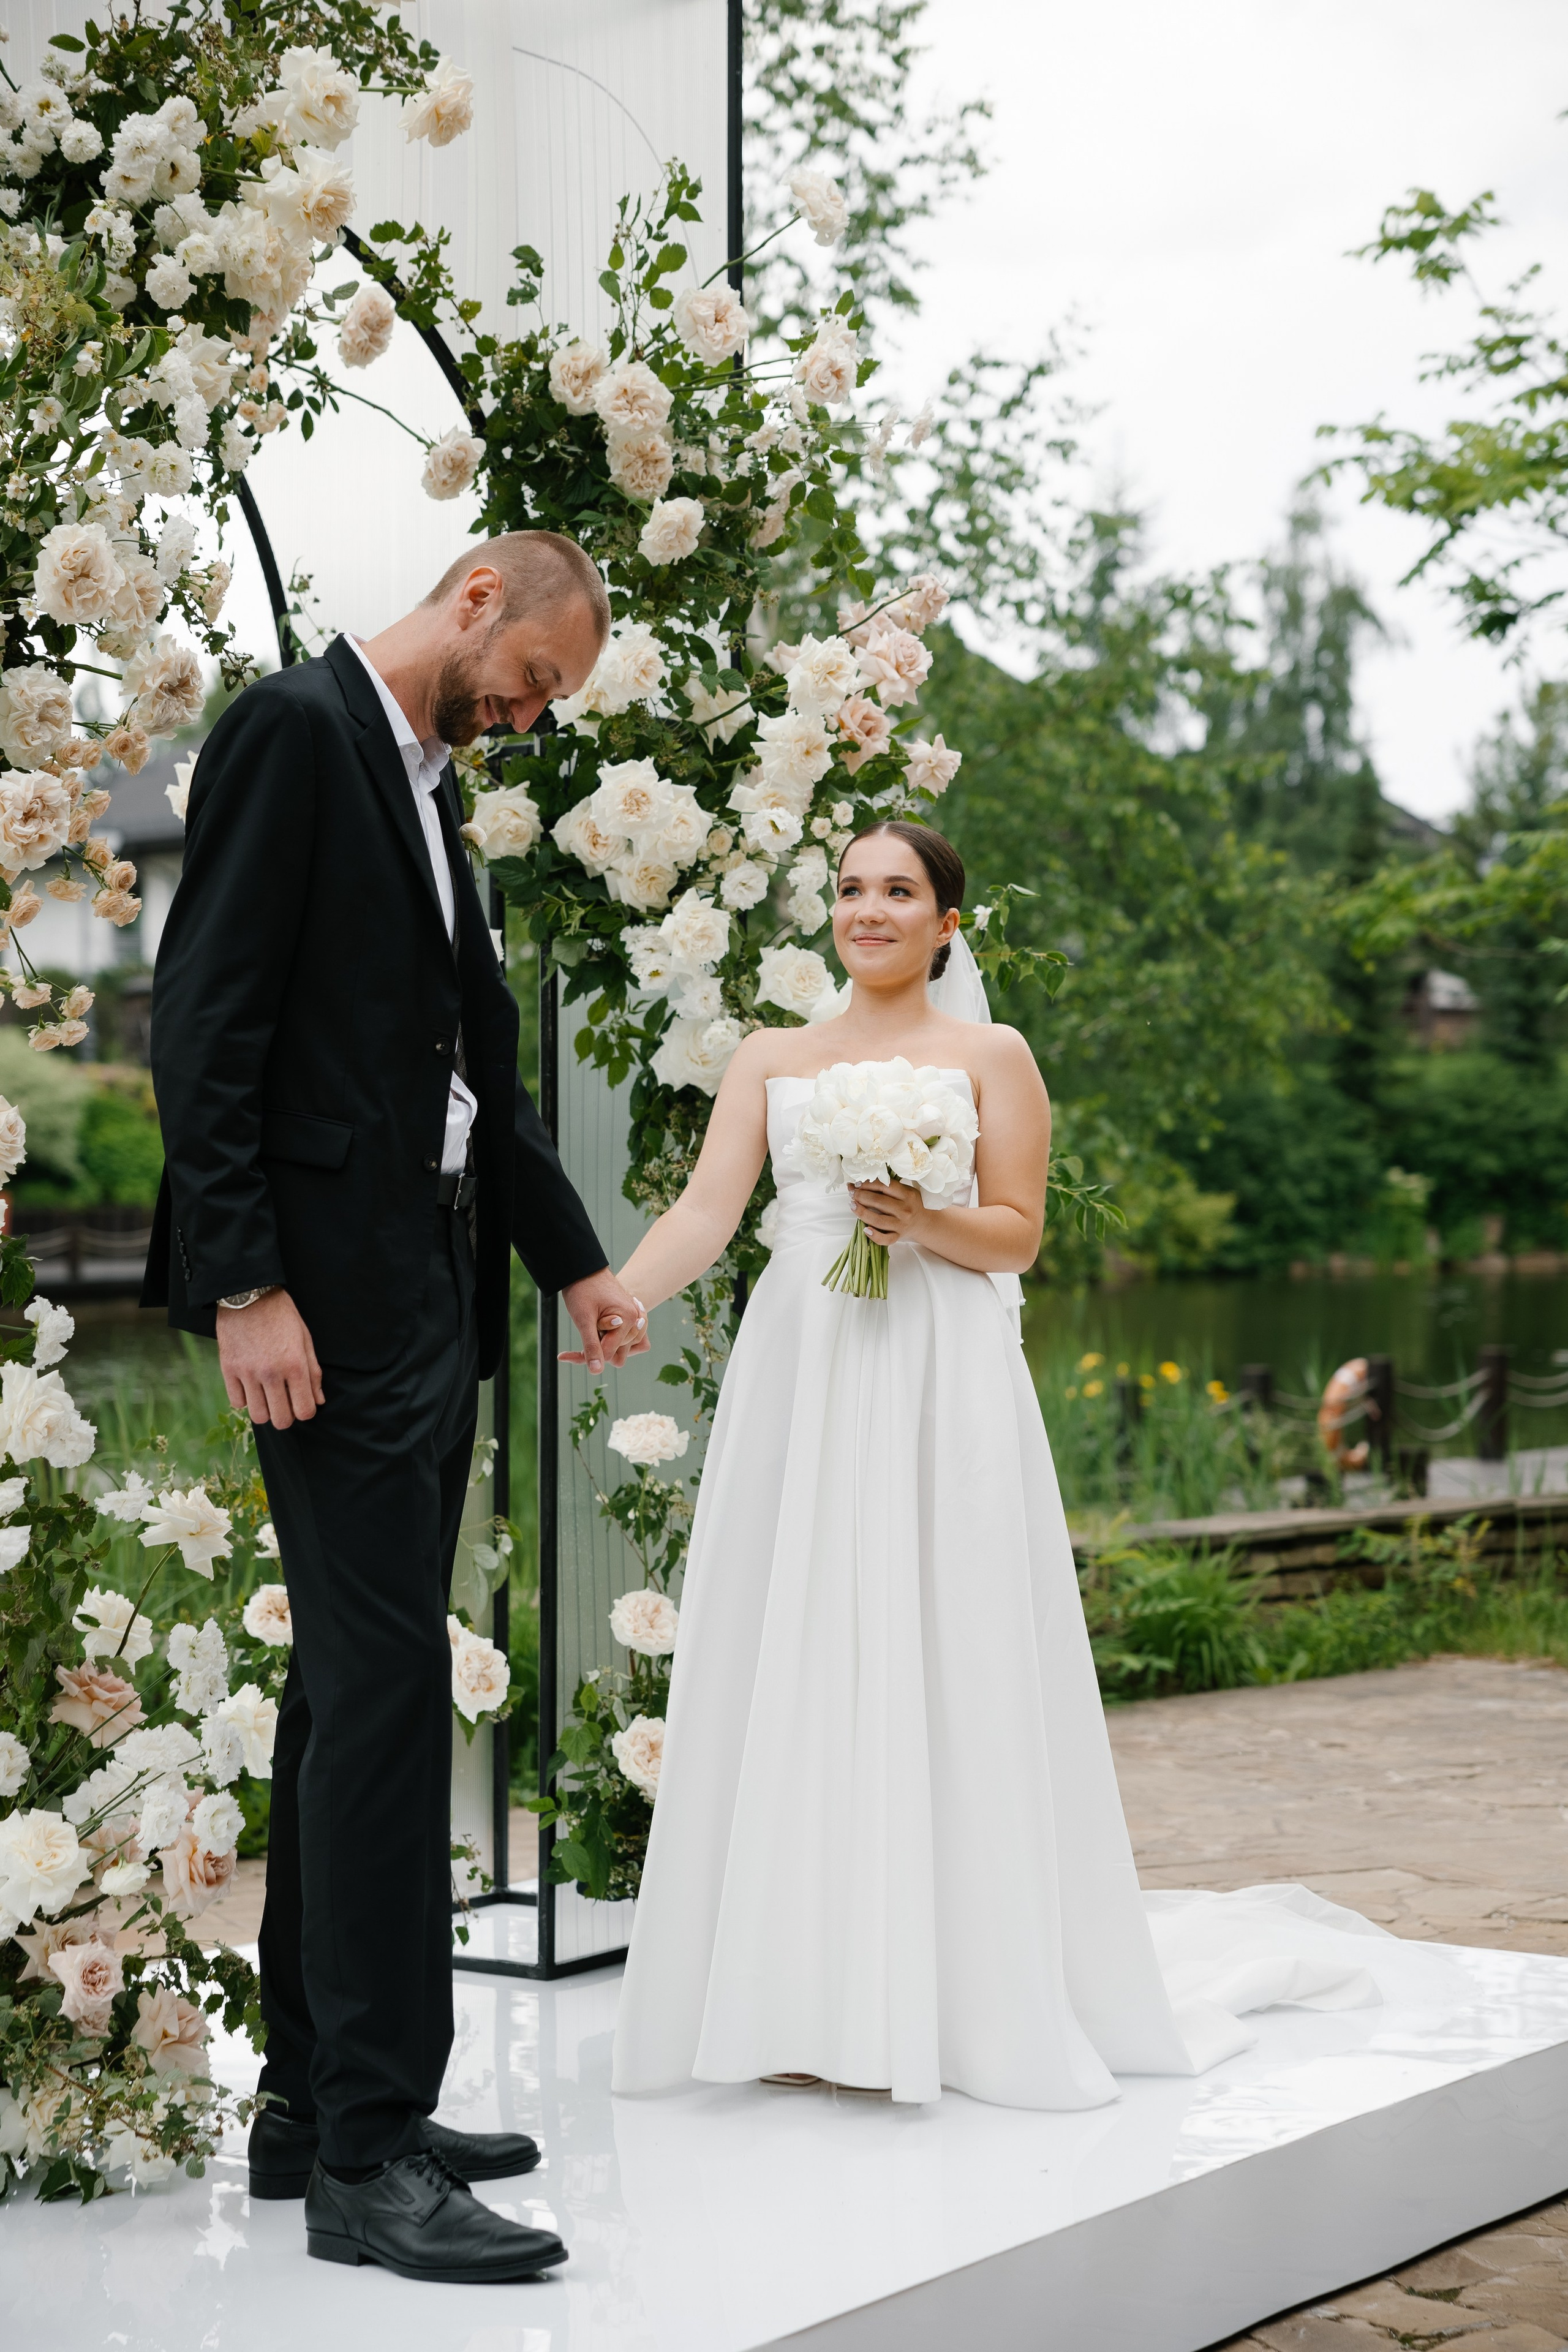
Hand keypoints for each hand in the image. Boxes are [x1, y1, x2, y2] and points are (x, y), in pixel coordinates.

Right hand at [216, 1289, 324, 1429]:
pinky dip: (245, 1400)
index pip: (305, 1411)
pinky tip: (250, 1387)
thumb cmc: (282, 1315)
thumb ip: (313, 1372)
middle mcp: (271, 1373)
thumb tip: (318, 1400)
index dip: (306, 1411)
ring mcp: (247, 1373)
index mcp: (295, 1365)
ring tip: (267, 1397)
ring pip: (257, 1416)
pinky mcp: (228, 1369)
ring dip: (265, 1410)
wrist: (249, 1295)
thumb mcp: (305, 1339)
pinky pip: (237, 1403)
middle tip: (285, 1404)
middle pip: (281, 1420)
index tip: (303, 1404)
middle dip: (286, 1416)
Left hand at [559, 1268, 648, 1373]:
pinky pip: (632, 1341)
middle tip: (585, 1329)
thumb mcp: (584, 1319)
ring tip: (593, 1325)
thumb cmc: (582, 1291)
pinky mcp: (633, 1319)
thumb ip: (591, 1345)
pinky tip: (602, 1330)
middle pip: (618, 1355)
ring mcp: (637, 1319)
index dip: (590, 1352)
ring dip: (606, 1343)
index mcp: (629, 1319)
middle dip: (599, 1347)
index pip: (610, 1353)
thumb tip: (596, 1371)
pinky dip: (616, 1340)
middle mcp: (637, 1320)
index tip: (567, 1353)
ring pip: (624, 1350)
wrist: (583, 1268)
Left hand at [849, 1178, 927, 1247]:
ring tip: (852, 1205)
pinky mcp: (898, 1236)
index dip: (868, 1184)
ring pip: (878, 1220)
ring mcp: (901, 1224)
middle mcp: (905, 1210)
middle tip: (852, 1193)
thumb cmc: (910, 1204)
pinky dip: (874, 1235)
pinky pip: (885, 1239)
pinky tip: (865, 1229)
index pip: (884, 1186)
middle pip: (879, 1202)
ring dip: (862, 1212)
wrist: (923, 1223)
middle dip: (861, 1196)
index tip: (857, 1183)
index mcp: (907, 1195)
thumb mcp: (904, 1191)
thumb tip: (857, 1183)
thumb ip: (886, 1187)